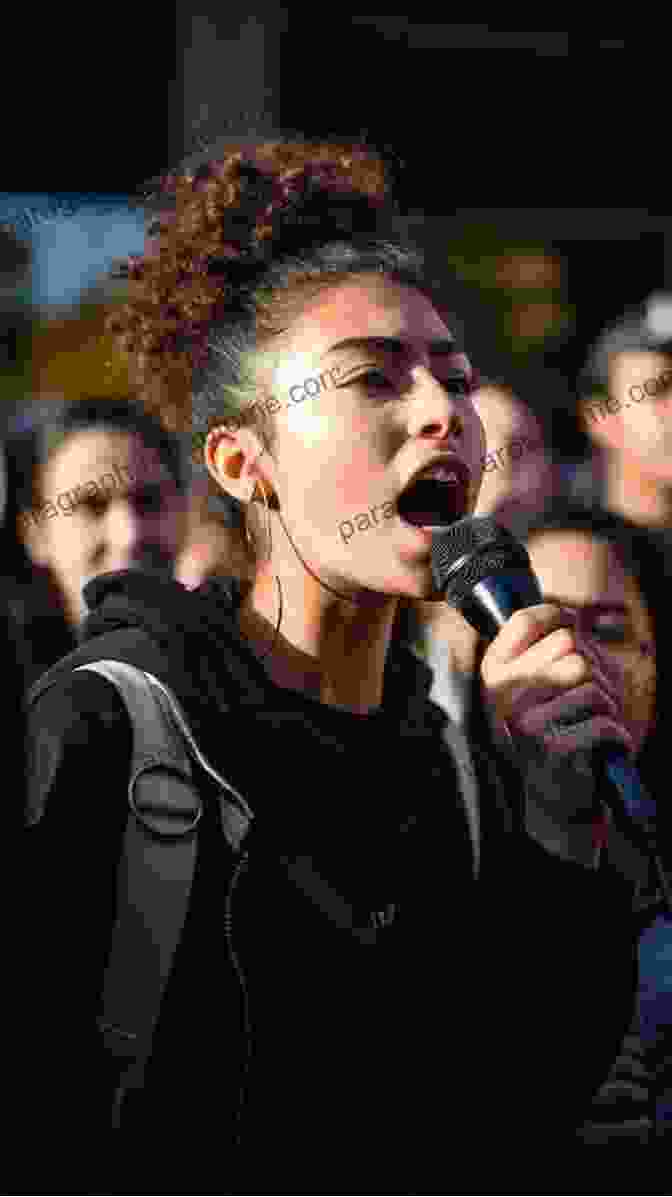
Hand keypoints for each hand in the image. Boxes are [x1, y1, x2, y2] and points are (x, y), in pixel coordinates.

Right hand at [480, 603, 635, 757]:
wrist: (553, 793)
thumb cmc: (554, 727)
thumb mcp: (538, 679)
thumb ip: (547, 643)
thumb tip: (569, 615)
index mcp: (494, 671)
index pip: (525, 619)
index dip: (557, 616)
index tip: (569, 625)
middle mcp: (502, 693)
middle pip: (568, 645)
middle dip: (592, 666)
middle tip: (588, 694)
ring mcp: (525, 720)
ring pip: (590, 681)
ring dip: (606, 703)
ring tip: (592, 721)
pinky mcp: (552, 747)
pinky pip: (604, 721)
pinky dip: (614, 735)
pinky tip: (600, 745)